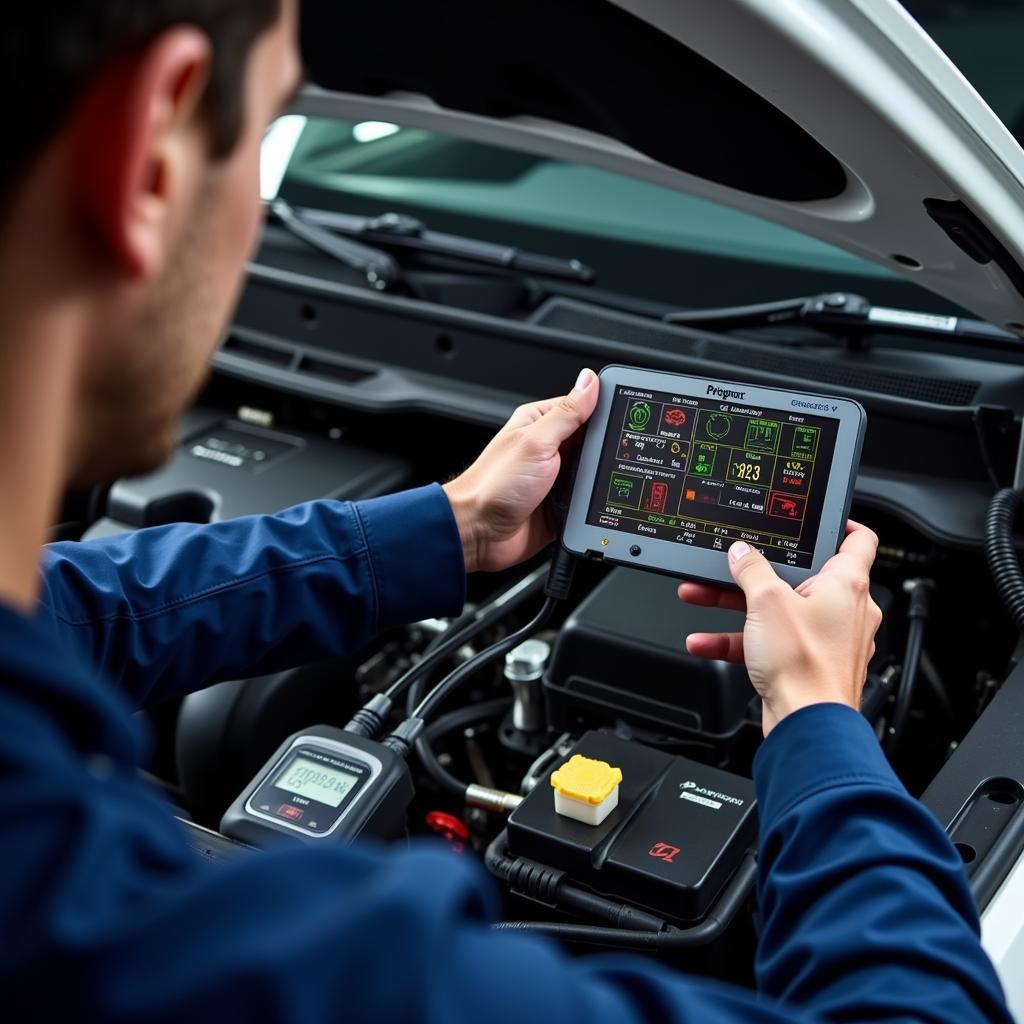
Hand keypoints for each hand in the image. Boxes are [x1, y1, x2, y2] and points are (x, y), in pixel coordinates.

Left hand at [443, 369, 598, 572]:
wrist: (479, 533)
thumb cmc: (493, 485)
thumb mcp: (536, 441)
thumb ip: (567, 413)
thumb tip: (589, 382)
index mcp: (540, 423)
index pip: (582, 407)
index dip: (602, 411)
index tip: (622, 417)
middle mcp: (548, 448)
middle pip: (592, 442)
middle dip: (602, 451)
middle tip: (605, 458)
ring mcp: (555, 477)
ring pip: (593, 473)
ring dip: (597, 479)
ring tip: (593, 483)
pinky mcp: (560, 504)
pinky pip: (587, 501)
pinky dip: (591, 503)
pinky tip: (591, 503)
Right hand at [679, 522, 881, 735]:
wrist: (806, 724)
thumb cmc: (806, 666)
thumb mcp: (767, 601)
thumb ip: (750, 569)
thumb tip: (741, 552)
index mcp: (847, 585)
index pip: (858, 540)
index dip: (839, 524)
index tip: (816, 518)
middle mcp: (844, 610)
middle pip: (798, 576)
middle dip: (755, 572)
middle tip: (729, 564)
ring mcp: (826, 638)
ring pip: (777, 610)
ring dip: (736, 606)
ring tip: (700, 597)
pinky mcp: (807, 663)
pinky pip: (768, 642)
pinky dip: (737, 640)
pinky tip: (704, 641)